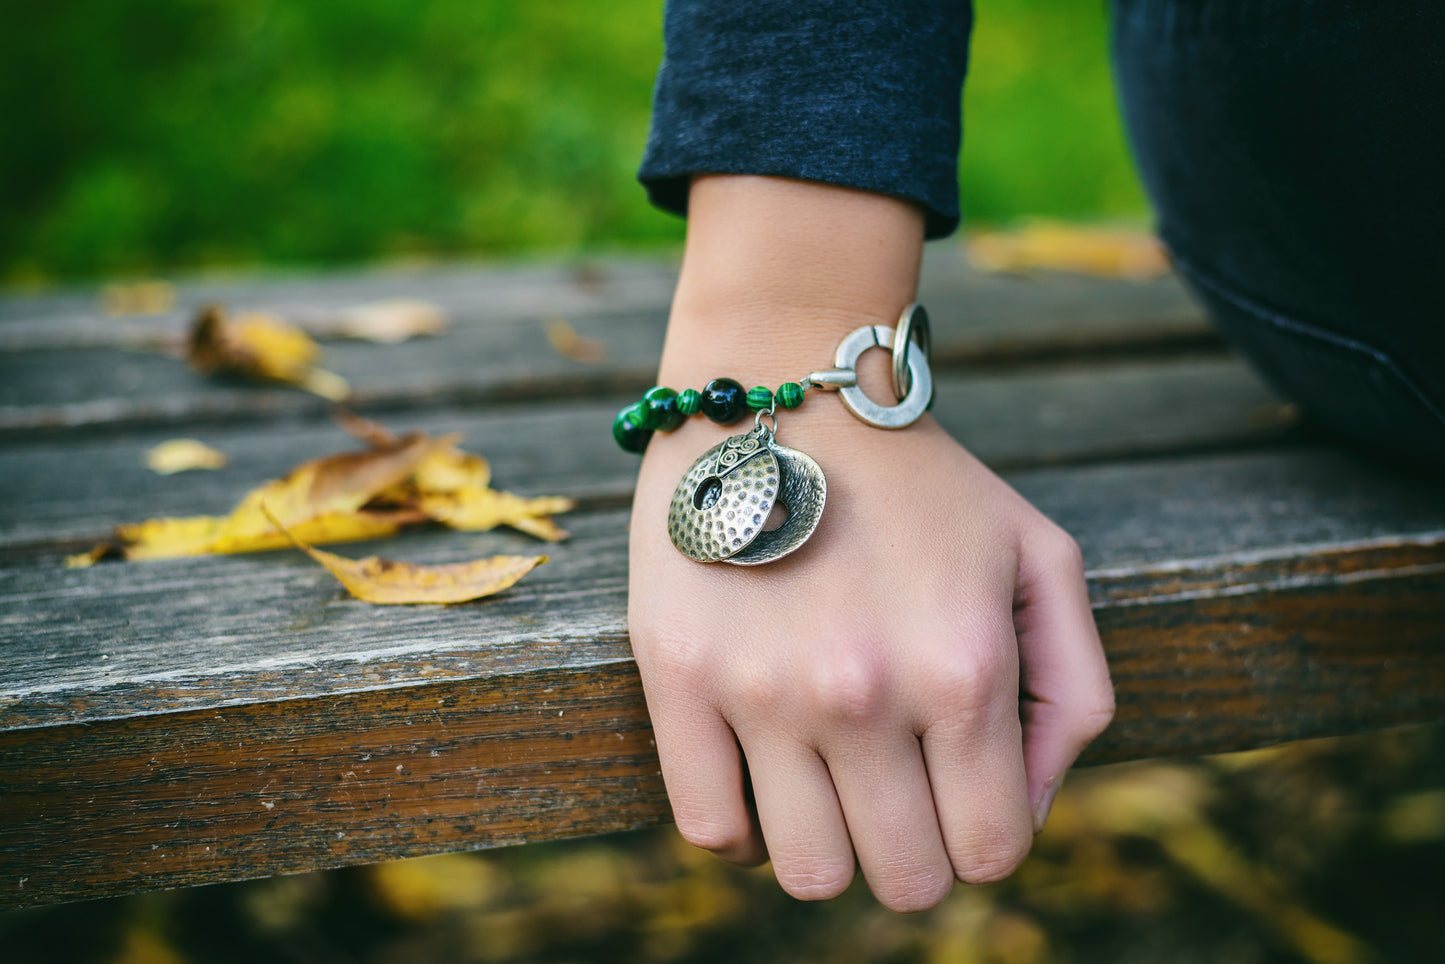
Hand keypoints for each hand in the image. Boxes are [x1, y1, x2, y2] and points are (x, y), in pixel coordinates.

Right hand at [630, 406, 1112, 910]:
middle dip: (916, 853)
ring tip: (829, 782)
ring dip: (831, 846)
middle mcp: (864, 695)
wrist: (783, 388)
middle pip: (906, 880)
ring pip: (810, 874)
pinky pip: (709, 830)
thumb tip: (1030, 810)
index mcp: (964, 669)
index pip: (993, 852)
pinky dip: (745, 829)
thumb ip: (1071, 692)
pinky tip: (763, 774)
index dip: (985, 839)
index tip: (960, 795)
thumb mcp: (1040, 557)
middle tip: (897, 790)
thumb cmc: (923, 483)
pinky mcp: (677, 676)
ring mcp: (761, 691)